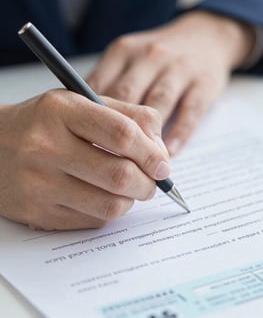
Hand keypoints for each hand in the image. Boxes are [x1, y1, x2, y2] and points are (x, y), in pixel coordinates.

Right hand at [0, 91, 168, 229]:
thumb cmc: (46, 123)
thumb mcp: (83, 103)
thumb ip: (129, 117)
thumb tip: (161, 149)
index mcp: (61, 111)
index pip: (122, 134)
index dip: (152, 152)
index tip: (163, 164)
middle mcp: (45, 147)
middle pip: (120, 175)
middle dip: (149, 183)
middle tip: (153, 180)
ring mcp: (39, 184)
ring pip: (110, 205)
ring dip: (132, 200)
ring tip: (130, 188)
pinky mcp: (37, 213)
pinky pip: (93, 221)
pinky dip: (109, 210)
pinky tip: (103, 195)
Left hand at [87, 11, 253, 154]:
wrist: (205, 37)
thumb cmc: (158, 58)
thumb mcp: (129, 59)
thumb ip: (107, 85)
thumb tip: (85, 123)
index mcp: (123, 52)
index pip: (99, 86)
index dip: (89, 117)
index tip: (85, 144)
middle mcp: (150, 57)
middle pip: (127, 95)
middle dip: (117, 130)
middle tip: (109, 160)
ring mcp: (179, 69)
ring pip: (158, 103)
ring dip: (149, 135)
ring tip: (141, 163)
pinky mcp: (204, 84)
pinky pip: (190, 112)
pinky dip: (179, 133)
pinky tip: (170, 152)